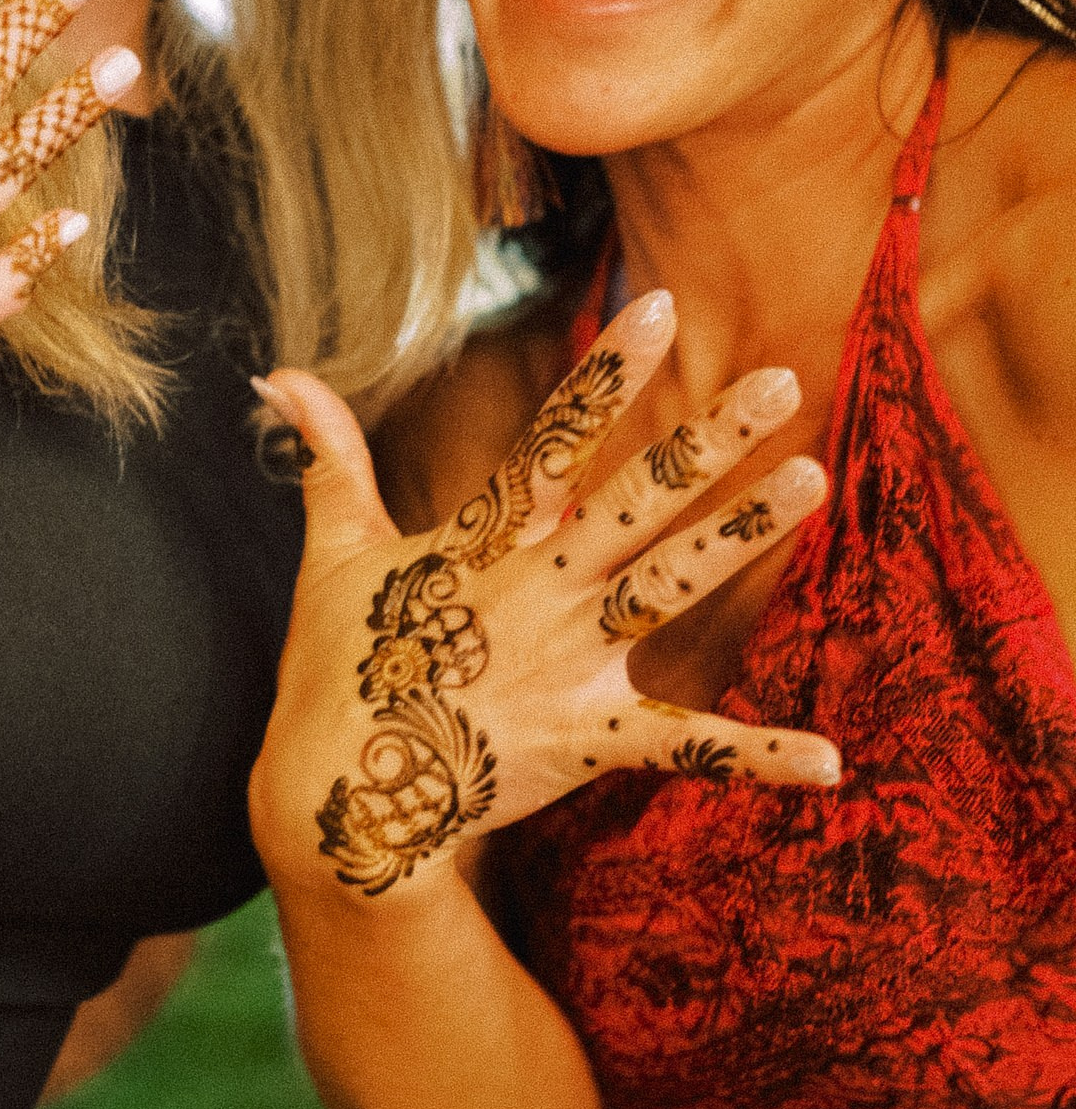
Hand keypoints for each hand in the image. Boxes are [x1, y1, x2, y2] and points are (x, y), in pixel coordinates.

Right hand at [248, 292, 840, 900]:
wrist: (341, 803)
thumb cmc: (336, 671)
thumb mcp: (333, 556)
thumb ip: (329, 459)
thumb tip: (276, 376)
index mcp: (482, 543)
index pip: (552, 440)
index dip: (604, 373)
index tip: (660, 305)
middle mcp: (535, 592)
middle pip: (634, 502)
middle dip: (707, 441)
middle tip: (781, 382)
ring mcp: (566, 665)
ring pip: (669, 589)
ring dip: (742, 538)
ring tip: (814, 482)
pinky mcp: (588, 738)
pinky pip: (686, 747)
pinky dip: (759, 756)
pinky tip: (832, 761)